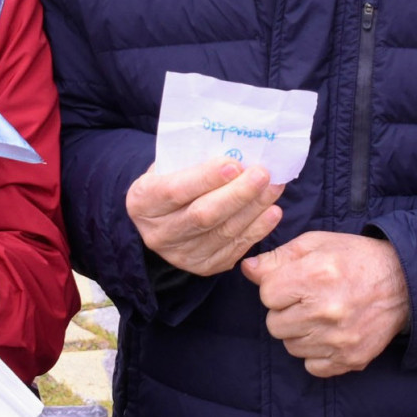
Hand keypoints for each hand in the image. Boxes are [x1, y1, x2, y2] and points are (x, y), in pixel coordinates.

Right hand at [126, 158, 282, 276]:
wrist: (162, 216)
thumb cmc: (170, 179)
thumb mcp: (168, 165)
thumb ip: (193, 160)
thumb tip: (236, 150)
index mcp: (142, 201)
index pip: (175, 191)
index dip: (206, 178)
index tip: (234, 163)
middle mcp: (158, 233)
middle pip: (203, 216)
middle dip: (237, 194)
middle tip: (262, 174)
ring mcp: (180, 254)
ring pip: (223, 233)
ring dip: (254, 209)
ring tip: (274, 187)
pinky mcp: (203, 266)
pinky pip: (234, 249)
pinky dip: (257, 230)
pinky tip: (272, 212)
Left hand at [242, 232, 409, 377]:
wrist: (403, 282)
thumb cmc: (354, 258)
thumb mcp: (315, 244)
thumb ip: (277, 257)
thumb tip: (247, 269)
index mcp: (315, 276)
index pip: (267, 294)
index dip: (277, 288)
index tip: (294, 282)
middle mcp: (326, 311)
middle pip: (274, 324)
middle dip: (285, 311)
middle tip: (307, 300)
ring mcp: (339, 339)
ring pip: (291, 347)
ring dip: (299, 332)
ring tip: (320, 314)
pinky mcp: (351, 359)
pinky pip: (312, 366)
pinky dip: (316, 353)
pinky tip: (329, 333)